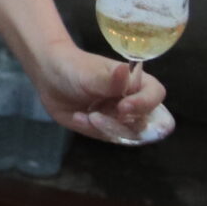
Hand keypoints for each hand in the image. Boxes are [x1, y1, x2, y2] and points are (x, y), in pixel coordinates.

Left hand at [35, 49, 172, 145]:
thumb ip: (109, 79)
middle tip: (96, 116)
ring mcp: (122, 118)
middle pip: (146, 122)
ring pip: (128, 134)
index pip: (156, 95)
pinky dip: (92, 129)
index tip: (123, 107)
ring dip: (106, 128)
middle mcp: (134, 102)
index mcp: (136, 82)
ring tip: (84, 116)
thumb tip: (124, 69)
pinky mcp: (108, 129)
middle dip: (121, 123)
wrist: (50, 77)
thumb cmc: (74, 68)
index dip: (144, 103)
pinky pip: (108, 137)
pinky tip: (77, 116)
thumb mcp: (89, 73)